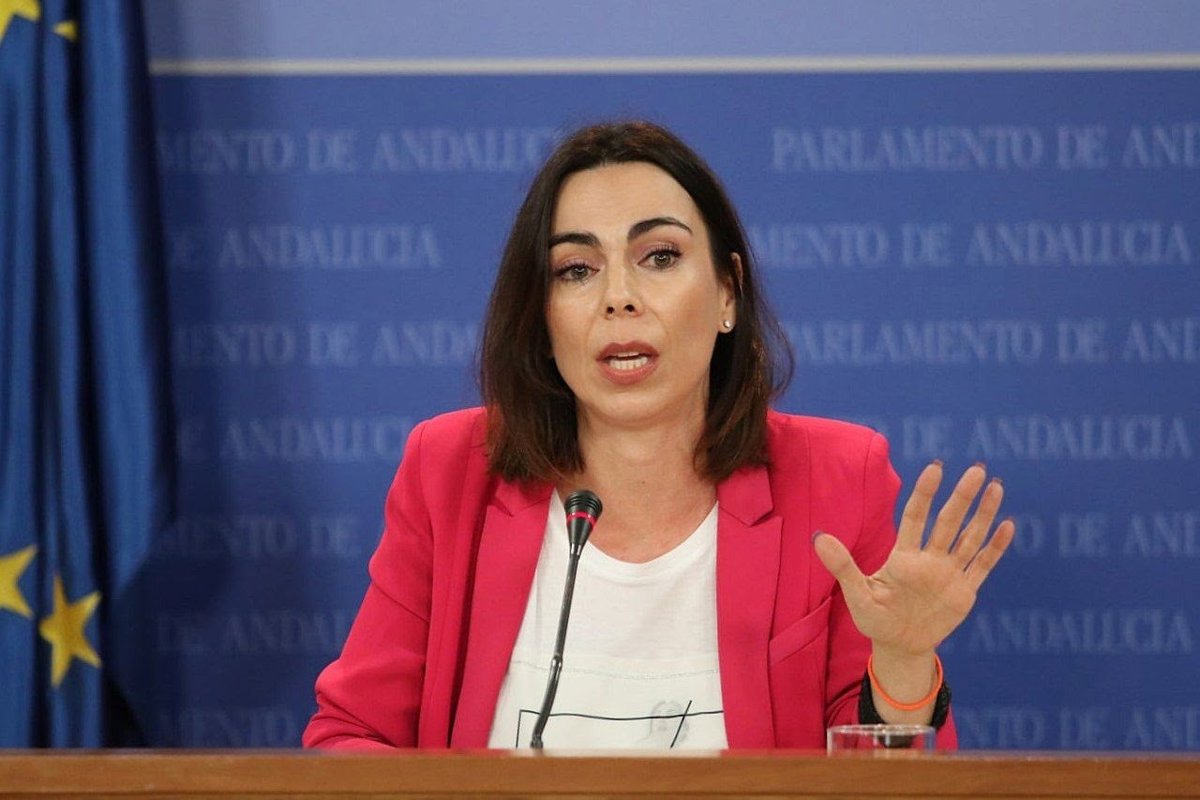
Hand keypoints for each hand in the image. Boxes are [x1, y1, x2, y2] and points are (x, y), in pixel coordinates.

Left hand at [813, 462, 1013, 656]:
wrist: (899, 646)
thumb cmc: (875, 618)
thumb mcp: (856, 593)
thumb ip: (842, 565)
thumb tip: (817, 536)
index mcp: (904, 556)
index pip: (916, 517)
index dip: (925, 493)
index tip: (936, 468)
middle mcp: (929, 559)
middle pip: (948, 522)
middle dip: (962, 497)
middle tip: (976, 468)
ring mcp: (949, 573)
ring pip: (969, 537)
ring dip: (982, 513)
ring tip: (995, 485)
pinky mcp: (965, 591)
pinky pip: (983, 565)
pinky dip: (995, 547)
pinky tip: (1007, 525)